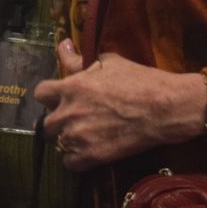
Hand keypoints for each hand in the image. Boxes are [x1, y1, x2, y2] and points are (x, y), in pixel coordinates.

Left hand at [34, 40, 206, 171]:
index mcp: (71, 87)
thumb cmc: (139, 80)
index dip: (50, 97)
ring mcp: (79, 136)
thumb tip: (63, 44)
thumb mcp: (107, 61)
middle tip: (73, 120)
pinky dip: (76, 159)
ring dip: (66, 140)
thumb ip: (79, 59)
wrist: (166, 108)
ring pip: (56, 143)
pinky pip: (70, 163)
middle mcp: (69, 112)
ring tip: (82, 136)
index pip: (40, 94)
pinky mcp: (93, 156)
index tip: (61, 99)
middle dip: (57, 121)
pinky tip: (88, 151)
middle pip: (45, 123)